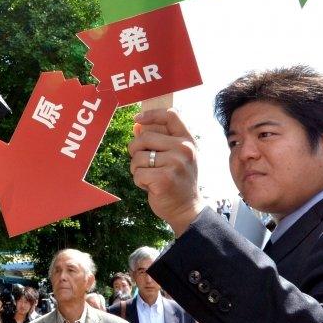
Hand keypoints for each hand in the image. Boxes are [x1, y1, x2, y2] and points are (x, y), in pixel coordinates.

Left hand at [128, 108, 203, 235]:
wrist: (187, 208)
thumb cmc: (176, 180)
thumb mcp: (174, 156)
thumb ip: (158, 140)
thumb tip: (137, 125)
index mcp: (187, 140)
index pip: (170, 116)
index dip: (150, 114)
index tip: (137, 119)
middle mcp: (184, 149)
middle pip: (145, 137)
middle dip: (135, 150)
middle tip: (141, 163)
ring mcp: (175, 164)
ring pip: (138, 157)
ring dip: (136, 168)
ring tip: (149, 177)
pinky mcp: (164, 179)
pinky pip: (138, 173)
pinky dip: (139, 181)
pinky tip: (150, 187)